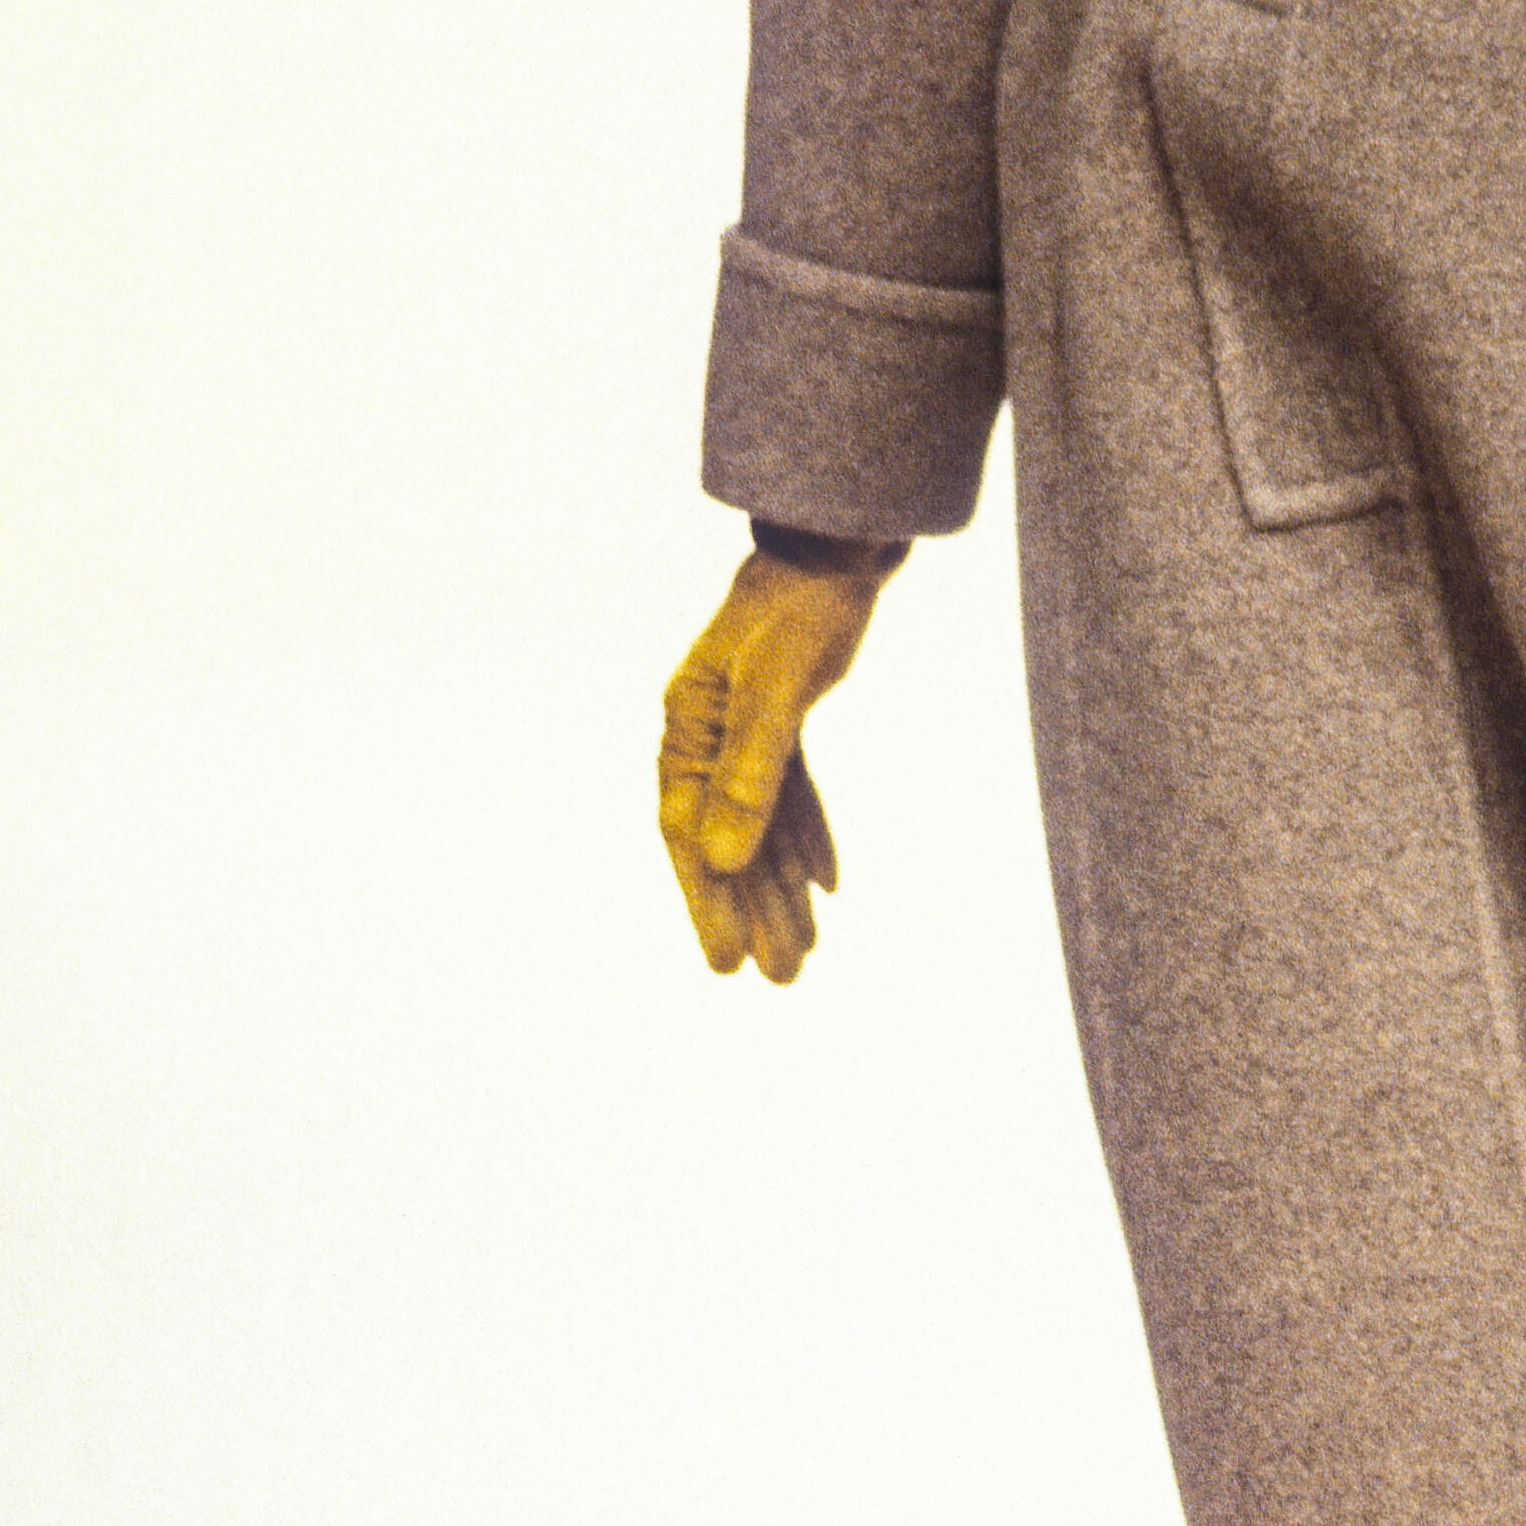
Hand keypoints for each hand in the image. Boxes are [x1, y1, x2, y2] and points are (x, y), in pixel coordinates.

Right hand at [656, 542, 898, 982]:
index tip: (725, 963)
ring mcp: (742, 728)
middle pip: (726, 841)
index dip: (706, 902)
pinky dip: (807, 838)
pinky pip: (790, 797)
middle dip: (750, 912)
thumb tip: (724, 861)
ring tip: (803, 953)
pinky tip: (828, 885)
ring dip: (781, 888)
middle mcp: (705, 735)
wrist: (839, 547)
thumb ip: (751, 776)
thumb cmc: (802, 611)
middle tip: (777, 978)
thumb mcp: (778, 694)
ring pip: (760, 826)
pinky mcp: (782, 719)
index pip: (688, 834)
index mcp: (687, 730)